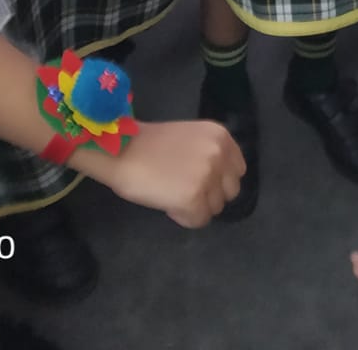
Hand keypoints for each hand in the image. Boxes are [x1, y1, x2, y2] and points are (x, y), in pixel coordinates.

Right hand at [89, 120, 245, 229]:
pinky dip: (183, 217)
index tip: (196, 179)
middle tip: (182, 188)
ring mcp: (208, 177)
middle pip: (230, 192)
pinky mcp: (194, 198)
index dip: (217, 180)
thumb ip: (209, 154)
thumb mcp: (191, 139)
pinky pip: (198, 220)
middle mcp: (219, 154)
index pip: (237, 171)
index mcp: (221, 136)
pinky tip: (167, 203)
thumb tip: (219, 182)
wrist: (120, 150)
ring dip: (196, 206)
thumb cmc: (148, 145)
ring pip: (215, 208)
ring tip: (172, 193)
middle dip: (209, 195)